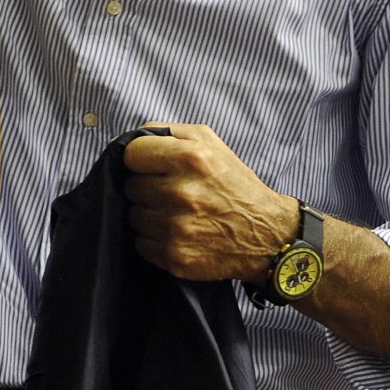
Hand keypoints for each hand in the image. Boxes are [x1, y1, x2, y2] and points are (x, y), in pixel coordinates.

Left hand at [123, 124, 297, 282]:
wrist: (266, 234)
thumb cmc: (233, 183)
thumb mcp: (208, 141)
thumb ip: (164, 131)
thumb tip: (122, 141)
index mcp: (190, 158)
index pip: (130, 154)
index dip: (139, 159)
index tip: (150, 166)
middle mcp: (182, 193)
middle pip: (130, 187)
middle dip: (146, 187)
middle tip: (170, 190)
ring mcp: (177, 228)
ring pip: (134, 216)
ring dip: (149, 214)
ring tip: (175, 212)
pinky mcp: (176, 257)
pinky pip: (141, 244)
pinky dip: (154, 239)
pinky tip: (176, 233)